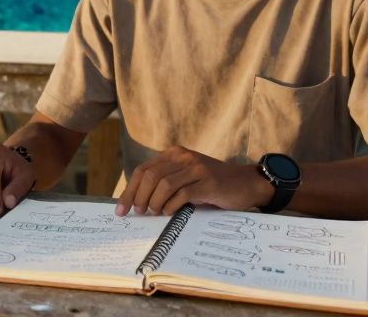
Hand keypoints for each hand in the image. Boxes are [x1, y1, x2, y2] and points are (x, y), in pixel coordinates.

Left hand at [114, 146, 269, 216]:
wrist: (245, 183)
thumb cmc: (212, 185)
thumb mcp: (186, 179)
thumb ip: (165, 184)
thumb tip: (138, 204)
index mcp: (174, 154)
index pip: (143, 170)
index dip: (129, 190)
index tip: (121, 210)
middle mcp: (183, 157)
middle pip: (150, 176)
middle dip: (139, 197)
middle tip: (139, 213)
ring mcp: (196, 168)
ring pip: (164, 184)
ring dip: (154, 202)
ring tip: (155, 213)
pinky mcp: (208, 182)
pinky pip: (182, 193)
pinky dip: (171, 205)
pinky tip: (169, 212)